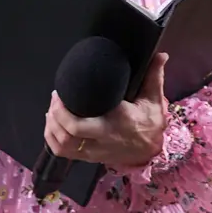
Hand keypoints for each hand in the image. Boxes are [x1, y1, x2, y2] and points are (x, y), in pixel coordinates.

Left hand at [44, 53, 169, 168]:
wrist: (151, 150)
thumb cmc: (150, 123)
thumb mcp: (153, 99)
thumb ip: (154, 75)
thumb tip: (160, 54)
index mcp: (115, 124)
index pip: (79, 125)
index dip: (62, 111)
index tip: (60, 92)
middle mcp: (101, 140)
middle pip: (66, 135)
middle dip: (55, 115)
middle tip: (55, 97)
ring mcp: (93, 152)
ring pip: (62, 145)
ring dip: (51, 127)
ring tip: (52, 109)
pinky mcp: (88, 158)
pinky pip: (63, 153)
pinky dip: (52, 139)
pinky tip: (53, 124)